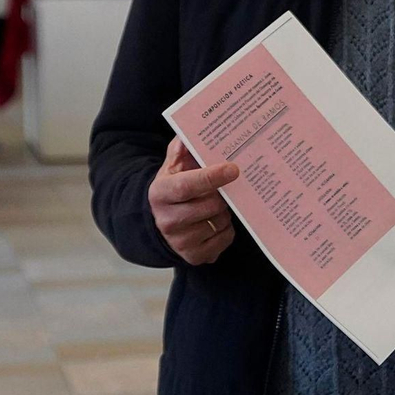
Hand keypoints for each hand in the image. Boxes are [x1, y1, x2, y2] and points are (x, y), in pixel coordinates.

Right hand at [148, 137, 239, 264]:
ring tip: (217, 205)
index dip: (211, 177)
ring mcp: (180, 242)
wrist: (160, 223)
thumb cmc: (174, 188)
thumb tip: (187, 137)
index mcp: (160, 194)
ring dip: (225, 212)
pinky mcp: (194, 256)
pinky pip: (224, 239)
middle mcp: (166, 220)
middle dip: (223, 195)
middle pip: (210, 205)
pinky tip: (217, 221)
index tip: (233, 169)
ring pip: (219, 222)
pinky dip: (226, 229)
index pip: (187, 186)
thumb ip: (181, 149)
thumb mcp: (172, 167)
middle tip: (225, 189)